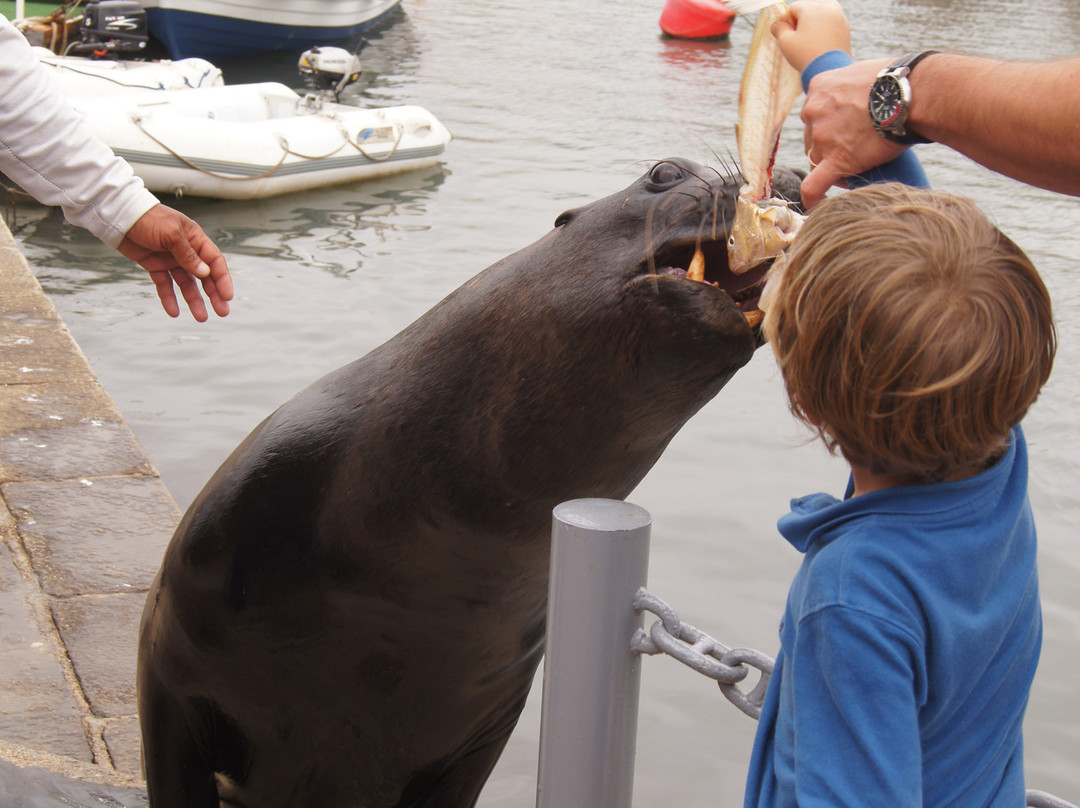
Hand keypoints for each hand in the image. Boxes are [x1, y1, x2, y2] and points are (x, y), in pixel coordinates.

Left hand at [117, 204, 233, 321]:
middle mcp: (186, 251)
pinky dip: (169, 298)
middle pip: (204, 276)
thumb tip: (205, 273)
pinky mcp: (155, 265)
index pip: (215, 262)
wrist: (119, 215)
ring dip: (194, 300)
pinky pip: (165, 285)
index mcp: (195, 239)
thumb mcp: (171, 234)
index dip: (223, 280)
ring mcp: (171, 259)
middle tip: (222, 311)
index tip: (227, 296)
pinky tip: (174, 311)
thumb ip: (188, 255)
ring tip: (201, 317)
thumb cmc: (148, 217)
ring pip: (186, 284)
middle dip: (214, 295)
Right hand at [770, 0, 850, 72]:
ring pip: (821, 13)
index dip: (785, 21)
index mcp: (812, 8)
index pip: (793, 8)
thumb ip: (779, 28)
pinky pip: (830, 22)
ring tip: (807, 39)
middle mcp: (828, 7)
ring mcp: (839, 17)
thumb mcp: (785, 42)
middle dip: (800, 20)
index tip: (783, 34)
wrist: (830, 71)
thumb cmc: (805, 55)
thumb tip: (777, 24)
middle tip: (795, 37)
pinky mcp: (846, 27)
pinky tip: (818, 42)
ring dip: (812, 22)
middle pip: (808, 8)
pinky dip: (823, 28)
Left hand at [799, 58, 906, 206]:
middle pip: (813, 139)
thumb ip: (852, 88)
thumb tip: (863, 100)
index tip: (845, 134)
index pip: (815, 115)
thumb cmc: (899, 82)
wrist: (912, 93)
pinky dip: (813, 197)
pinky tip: (816, 204)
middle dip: (830, 148)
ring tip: (856, 167)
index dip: (828, 129)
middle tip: (854, 151)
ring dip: (832, 167)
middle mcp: (813, 110)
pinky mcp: (836, 158)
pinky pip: (814, 185)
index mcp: (819, 87)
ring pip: (816, 160)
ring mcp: (822, 136)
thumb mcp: (863, 73)